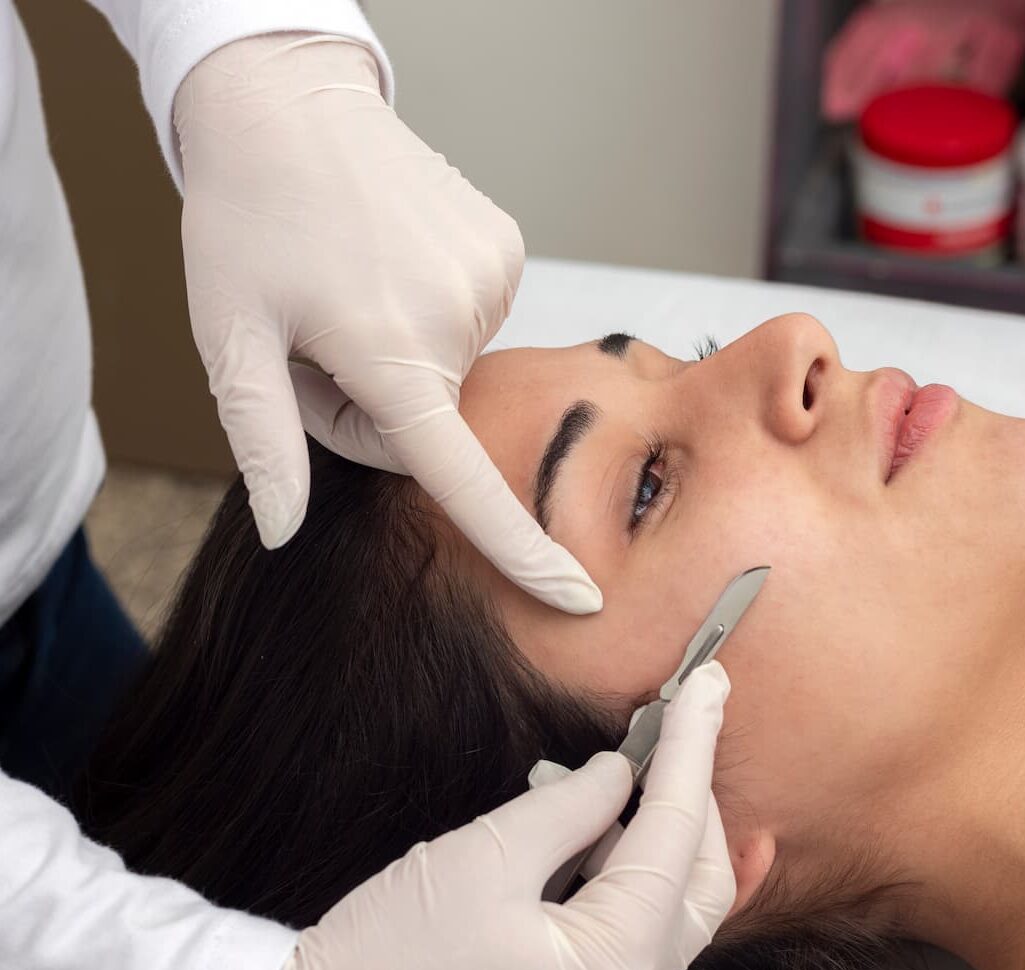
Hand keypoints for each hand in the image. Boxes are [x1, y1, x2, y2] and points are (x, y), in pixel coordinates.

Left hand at [174, 33, 599, 613]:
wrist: (286, 100)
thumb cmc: (247, 216)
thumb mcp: (231, 333)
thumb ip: (265, 439)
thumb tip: (284, 532)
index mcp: (391, 353)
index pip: (465, 479)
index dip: (521, 550)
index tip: (578, 598)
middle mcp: (458, 320)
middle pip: (429, 425)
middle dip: (376, 405)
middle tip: (321, 338)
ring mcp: (492, 276)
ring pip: (449, 371)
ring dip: (402, 353)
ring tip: (354, 287)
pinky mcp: (505, 247)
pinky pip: (472, 318)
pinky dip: (431, 309)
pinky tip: (393, 259)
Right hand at [217, 663, 735, 969]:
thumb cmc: (384, 954)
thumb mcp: (486, 856)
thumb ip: (571, 807)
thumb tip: (620, 772)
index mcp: (615, 969)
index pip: (675, 837)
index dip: (692, 750)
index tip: (711, 684)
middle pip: (697, 888)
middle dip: (693, 802)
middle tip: (675, 728)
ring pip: (669, 919)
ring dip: (655, 843)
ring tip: (617, 778)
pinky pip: (630, 946)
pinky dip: (624, 884)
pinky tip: (597, 836)